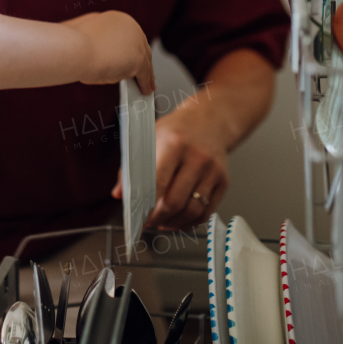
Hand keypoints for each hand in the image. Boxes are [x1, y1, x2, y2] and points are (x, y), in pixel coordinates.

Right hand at [63, 11, 154, 93]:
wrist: (74, 49)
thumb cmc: (73, 43)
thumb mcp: (85, 33)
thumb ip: (97, 39)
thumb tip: (99, 49)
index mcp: (117, 19)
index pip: (130, 37)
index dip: (130, 50)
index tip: (130, 59)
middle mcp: (130, 27)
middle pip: (141, 48)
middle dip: (142, 62)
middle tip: (141, 73)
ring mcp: (136, 43)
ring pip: (145, 62)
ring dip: (146, 74)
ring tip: (146, 84)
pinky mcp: (138, 59)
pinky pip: (144, 75)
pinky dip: (145, 84)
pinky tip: (145, 89)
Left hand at [112, 105, 229, 229]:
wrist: (210, 120)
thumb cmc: (177, 129)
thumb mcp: (150, 137)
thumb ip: (131, 166)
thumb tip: (119, 193)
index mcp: (174, 144)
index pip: (158, 182)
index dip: (146, 205)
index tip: (138, 217)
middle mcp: (197, 158)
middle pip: (175, 201)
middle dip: (158, 218)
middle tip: (148, 222)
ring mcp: (213, 171)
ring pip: (193, 211)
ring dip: (174, 223)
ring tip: (162, 222)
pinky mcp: (223, 181)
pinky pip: (207, 212)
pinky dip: (191, 222)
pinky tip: (179, 220)